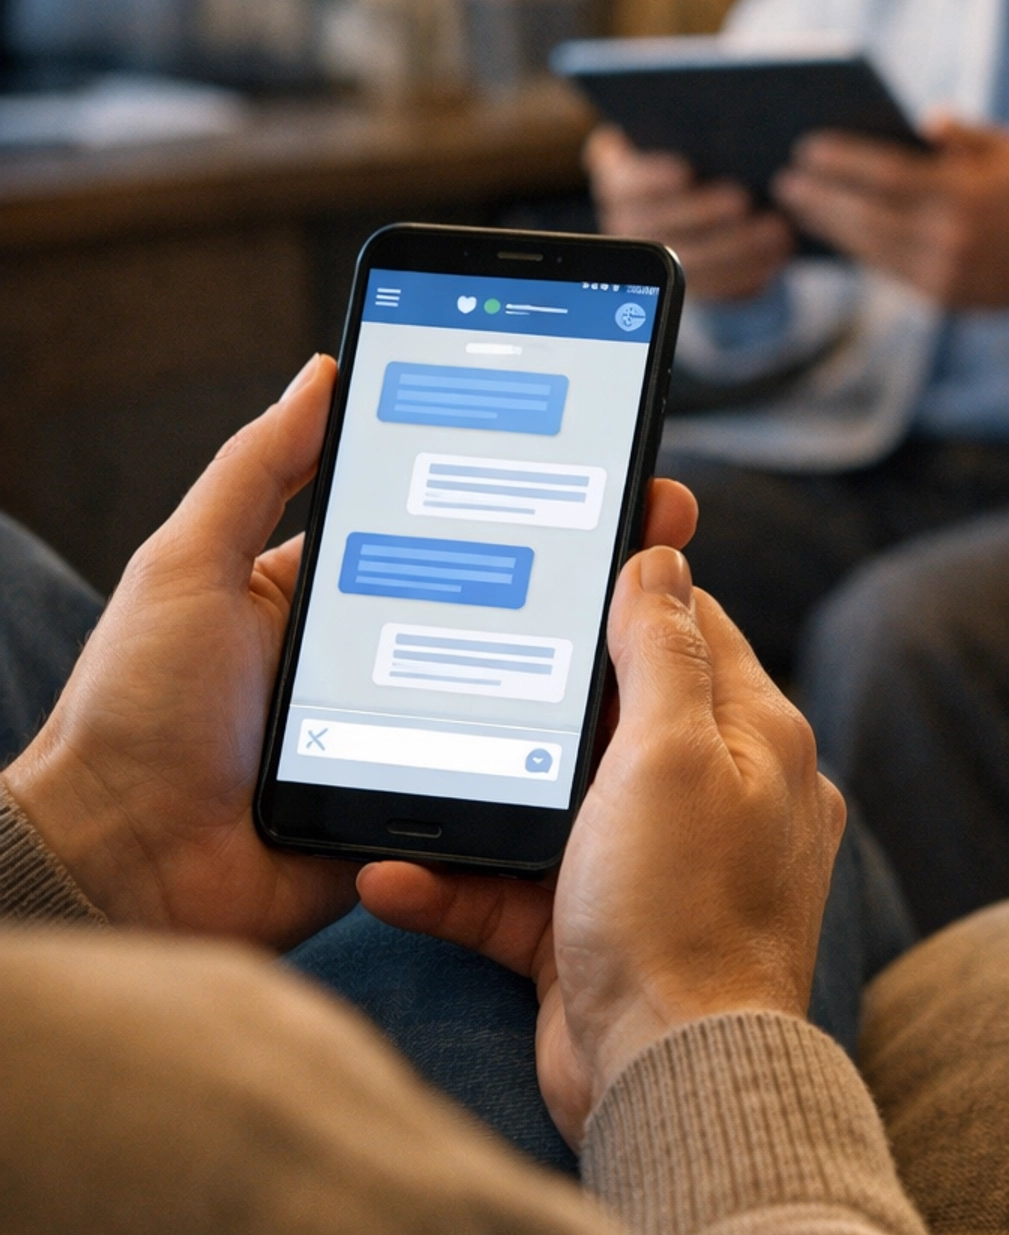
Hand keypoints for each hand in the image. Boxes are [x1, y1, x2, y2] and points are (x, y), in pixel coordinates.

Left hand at [2, 356, 702, 954]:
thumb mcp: (189, 565)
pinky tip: (624, 710)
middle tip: (663, 516)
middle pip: (506, 599)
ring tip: (664, 605)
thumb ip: (259, 468)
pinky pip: (502, 776)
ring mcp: (409, 735)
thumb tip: (325, 369)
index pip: (447, 523)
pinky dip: (560, 752)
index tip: (598, 447)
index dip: (522, 488)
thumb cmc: (136, 708)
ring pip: (522, 686)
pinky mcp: (420, 807)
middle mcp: (382, 658)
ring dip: (593, 651)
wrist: (118, 865)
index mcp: (331, 592)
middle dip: (590, 559)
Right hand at [359, 548, 844, 1146]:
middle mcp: (711, 803)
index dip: (630, 589)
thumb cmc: (685, 912)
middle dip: (531, 695)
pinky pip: (510, 893)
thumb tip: (660, 559)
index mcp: (754, 742)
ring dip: (471, 798)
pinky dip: (452, 885)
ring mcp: (651, 872)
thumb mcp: (673, 753)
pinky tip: (389, 876)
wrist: (667, 1083)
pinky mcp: (591, 939)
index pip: (694, 631)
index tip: (561, 558)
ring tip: (399, 768)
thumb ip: (660, 651)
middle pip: (610, 715)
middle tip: (457, 651)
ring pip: (547, 807)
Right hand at [586, 123, 792, 302]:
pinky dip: (749, 268)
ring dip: (736, 245)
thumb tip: (720, 114)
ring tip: (775, 227)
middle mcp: (626, 217)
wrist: (706, 198)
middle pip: (656, 225)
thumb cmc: (703, 149)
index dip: (652, 178)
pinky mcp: (691, 281)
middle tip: (742, 198)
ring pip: (689, 261)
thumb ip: (696, 125)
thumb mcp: (694, 132)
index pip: (625, 181)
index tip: (686, 169)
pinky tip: (779, 249)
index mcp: (618, 173)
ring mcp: (657, 253)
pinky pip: (716, 285)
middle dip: (702, 213)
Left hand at [773, 114, 1008, 309]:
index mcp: (966, 195)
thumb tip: (922, 121)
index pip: (889, 176)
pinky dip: (852, 249)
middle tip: (783, 180)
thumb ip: (963, 132)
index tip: (807, 147)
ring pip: (869, 248)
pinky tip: (828, 230)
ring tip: (795, 204)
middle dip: (821, 198)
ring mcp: (943, 274)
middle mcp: (951, 239)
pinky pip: (883, 270)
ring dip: (827, 226)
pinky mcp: (937, 298)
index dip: (843, 162)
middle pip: (868, 216)